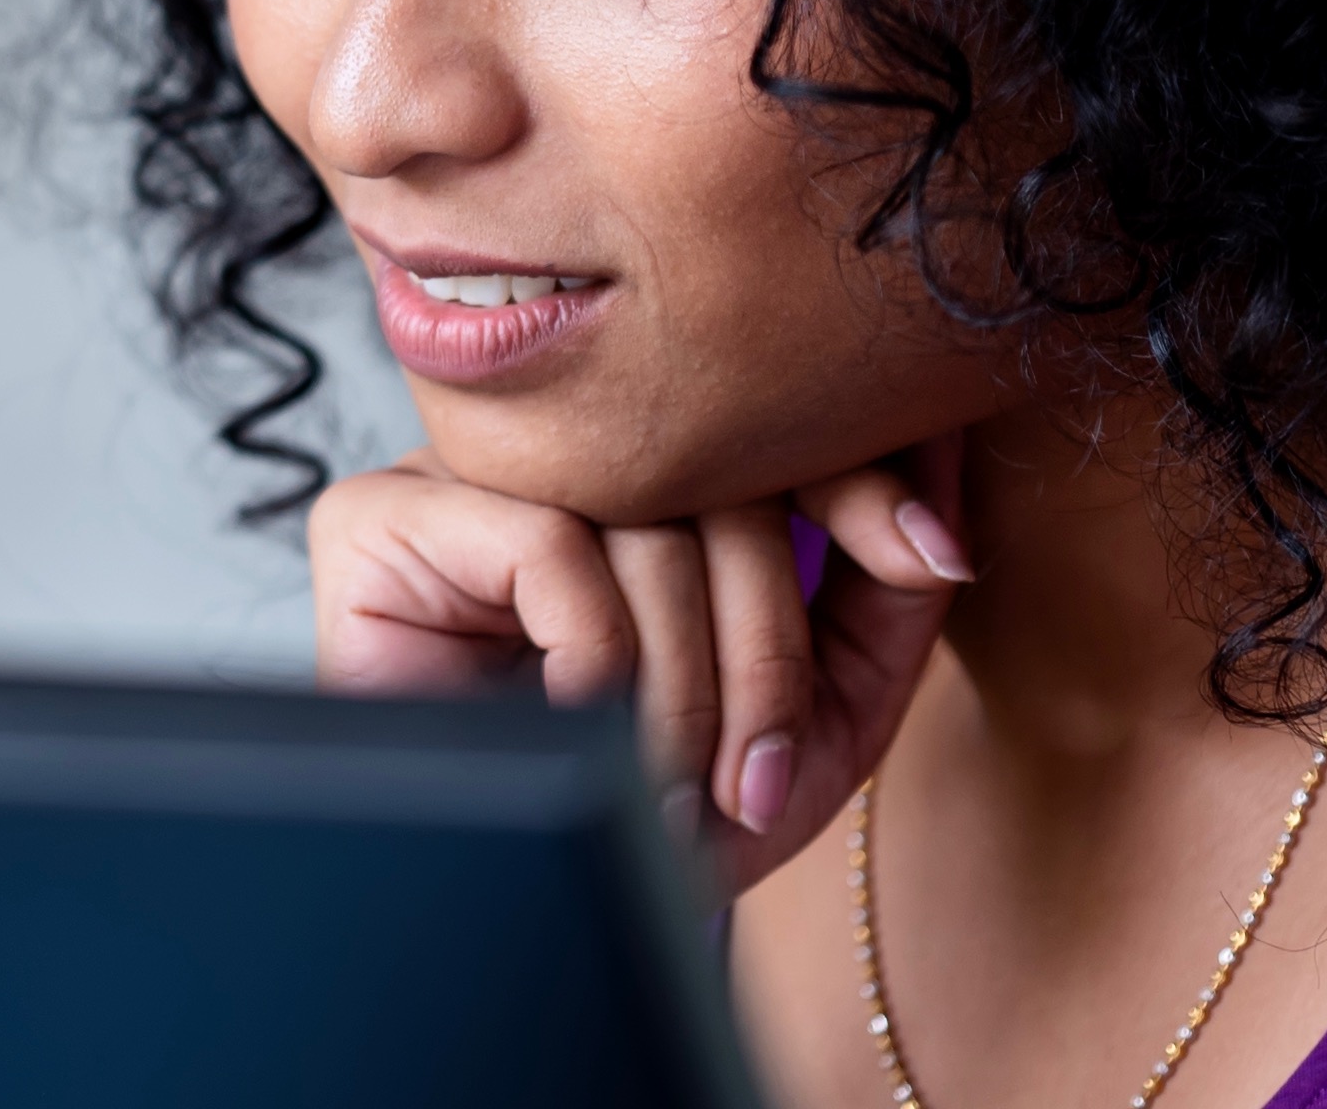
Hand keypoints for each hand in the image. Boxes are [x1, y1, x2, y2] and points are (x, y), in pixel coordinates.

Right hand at [307, 438, 970, 893]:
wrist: (537, 909)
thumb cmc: (677, 804)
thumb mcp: (824, 702)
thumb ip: (888, 584)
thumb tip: (949, 457)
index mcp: (650, 462)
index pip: (765, 416)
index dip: (859, 478)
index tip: (929, 558)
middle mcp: (553, 449)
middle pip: (710, 470)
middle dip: (765, 644)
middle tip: (758, 776)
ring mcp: (462, 472)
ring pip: (636, 513)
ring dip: (682, 682)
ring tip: (678, 788)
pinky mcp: (378, 516)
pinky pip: (544, 543)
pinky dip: (594, 654)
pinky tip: (588, 726)